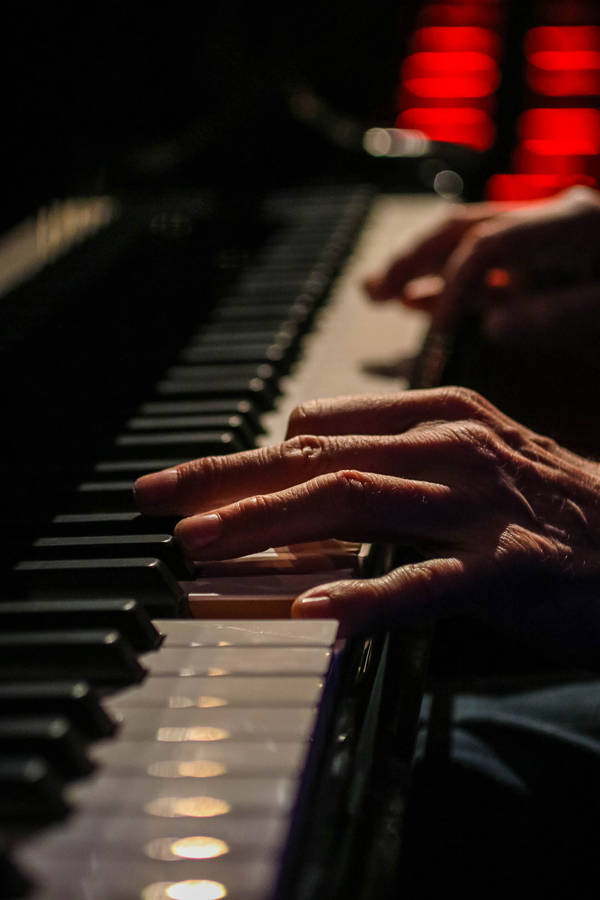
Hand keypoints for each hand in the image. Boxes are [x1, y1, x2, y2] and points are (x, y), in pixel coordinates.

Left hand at [134, 387, 599, 654]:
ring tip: (199, 547)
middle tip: (154, 500)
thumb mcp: (467, 457)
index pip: (316, 430)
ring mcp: (480, 502)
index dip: (245, 459)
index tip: (187, 486)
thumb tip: (303, 463)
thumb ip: (388, 458)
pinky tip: (316, 613)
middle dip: (225, 480)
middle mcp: (450, 445)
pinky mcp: (511, 562)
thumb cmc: (549, 504)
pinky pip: (429, 580)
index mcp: (437, 415)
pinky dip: (369, 596)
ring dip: (268, 526)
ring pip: (355, 503)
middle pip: (318, 458)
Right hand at [364, 186, 599, 340]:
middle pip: (463, 228)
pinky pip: (481, 267)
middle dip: (414, 260)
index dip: (454, 286)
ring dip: (418, 266)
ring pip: (462, 241)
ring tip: (376, 293)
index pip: (488, 245)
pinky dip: (446, 285)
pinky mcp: (540, 261)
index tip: (440, 329)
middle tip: (375, 293)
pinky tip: (415, 305)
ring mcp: (541, 239)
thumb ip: (560, 316)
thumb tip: (496, 324)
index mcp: (570, 224)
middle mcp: (548, 221)